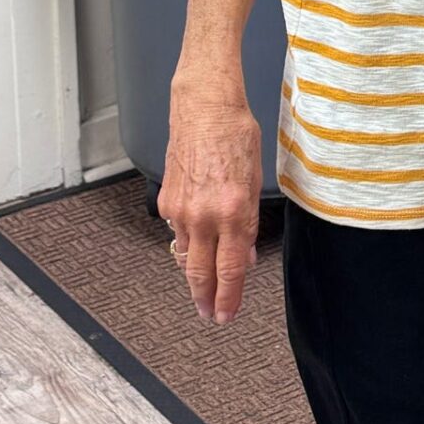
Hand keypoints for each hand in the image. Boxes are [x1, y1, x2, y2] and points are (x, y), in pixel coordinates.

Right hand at [159, 85, 261, 324]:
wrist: (204, 108)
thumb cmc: (236, 134)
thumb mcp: (256, 179)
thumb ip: (249, 222)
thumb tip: (245, 254)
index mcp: (234, 210)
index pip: (231, 269)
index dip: (230, 297)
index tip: (227, 314)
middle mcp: (205, 215)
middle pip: (202, 273)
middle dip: (207, 299)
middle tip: (211, 315)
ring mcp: (181, 210)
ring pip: (186, 256)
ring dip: (195, 275)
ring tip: (203, 289)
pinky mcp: (166, 201)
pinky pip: (177, 233)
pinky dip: (187, 244)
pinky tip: (195, 245)